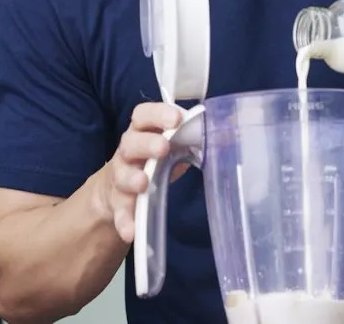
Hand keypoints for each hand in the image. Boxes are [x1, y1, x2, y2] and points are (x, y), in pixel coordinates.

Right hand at [104, 102, 188, 242]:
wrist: (117, 187)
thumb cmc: (152, 159)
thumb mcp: (169, 146)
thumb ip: (190, 140)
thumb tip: (226, 135)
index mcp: (142, 132)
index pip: (144, 115)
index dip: (158, 113)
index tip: (176, 118)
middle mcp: (128, 151)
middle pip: (131, 143)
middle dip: (147, 144)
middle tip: (163, 148)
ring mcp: (120, 177)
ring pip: (122, 175)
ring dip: (132, 179)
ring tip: (143, 184)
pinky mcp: (117, 202)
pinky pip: (120, 212)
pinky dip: (125, 221)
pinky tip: (131, 231)